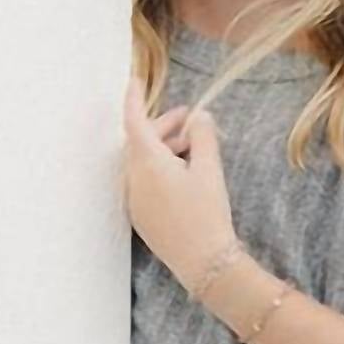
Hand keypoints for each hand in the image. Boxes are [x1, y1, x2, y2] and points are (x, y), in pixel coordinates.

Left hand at [122, 74, 237, 287]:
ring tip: (193, 148)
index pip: (133, 120)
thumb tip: (200, 116)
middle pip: (142, 142)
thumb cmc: (208, 215)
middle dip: (164, 127)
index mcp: (147, 162)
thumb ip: (203, 135)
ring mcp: (135, 200)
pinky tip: (184, 174)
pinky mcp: (142, 218)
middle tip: (190, 120)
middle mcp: (134, 180)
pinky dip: (160, 170)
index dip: (133, 97)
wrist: (205, 264)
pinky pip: (145, 183)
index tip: (134, 80)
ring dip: (165, 149)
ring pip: (144, 163)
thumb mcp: (210, 169)